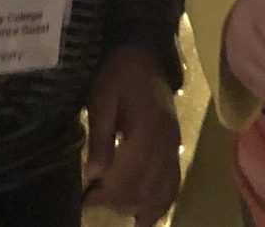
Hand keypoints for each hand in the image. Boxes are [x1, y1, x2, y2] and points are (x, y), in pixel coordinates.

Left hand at [82, 44, 180, 226]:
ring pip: (160, 190)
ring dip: (137, 205)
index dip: (107, 193)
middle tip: (94, 201)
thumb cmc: (118, 75)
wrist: (144, 54)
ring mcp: (174, 145)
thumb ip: (99, 138)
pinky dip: (162, 203)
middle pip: (144, 187)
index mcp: (146, 128)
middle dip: (118, 201)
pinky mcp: (176, 146)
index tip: (87, 198)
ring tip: (115, 206)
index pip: (128, 175)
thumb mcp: (101, 100)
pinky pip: (173, 183)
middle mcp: (165, 142)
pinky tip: (147, 219)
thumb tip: (94, 175)